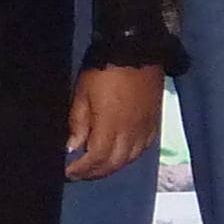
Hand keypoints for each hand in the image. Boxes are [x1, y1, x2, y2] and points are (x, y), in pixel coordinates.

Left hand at [66, 64, 162, 179]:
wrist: (136, 49)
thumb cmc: (103, 70)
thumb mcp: (82, 94)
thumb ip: (78, 123)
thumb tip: (73, 148)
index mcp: (110, 126)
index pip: (96, 158)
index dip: (82, 169)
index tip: (68, 172)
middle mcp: (130, 132)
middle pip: (114, 163)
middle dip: (95, 172)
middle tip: (81, 174)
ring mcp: (145, 127)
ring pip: (130, 158)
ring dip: (113, 166)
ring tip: (100, 166)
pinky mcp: (155, 120)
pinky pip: (145, 146)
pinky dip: (131, 155)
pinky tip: (123, 153)